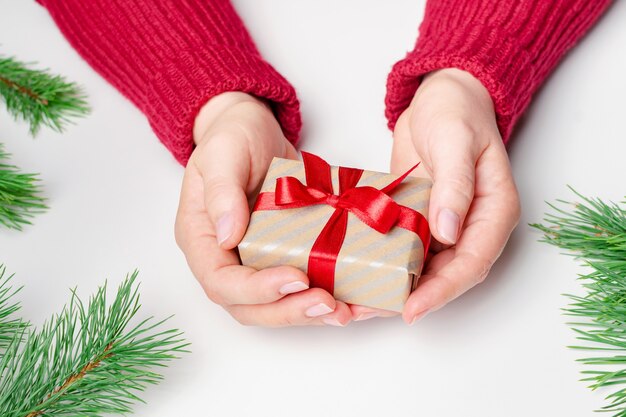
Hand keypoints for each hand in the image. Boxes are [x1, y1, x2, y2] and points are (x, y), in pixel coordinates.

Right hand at [175, 92, 351, 326]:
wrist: (256, 130)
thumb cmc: (232, 137)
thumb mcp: (223, 153)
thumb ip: (222, 190)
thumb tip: (228, 234)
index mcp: (203, 238)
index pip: (222, 282)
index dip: (257, 291)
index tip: (296, 278)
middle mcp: (228, 258)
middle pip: (251, 306)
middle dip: (291, 311)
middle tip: (329, 305)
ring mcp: (258, 259)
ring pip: (279, 304)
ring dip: (313, 313)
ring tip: (349, 311)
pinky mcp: (287, 254)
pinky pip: (304, 285)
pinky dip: (332, 295)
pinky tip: (358, 300)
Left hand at [354, 68, 519, 323]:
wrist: (440, 96)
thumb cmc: (456, 112)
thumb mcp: (455, 142)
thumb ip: (454, 185)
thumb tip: (448, 232)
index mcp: (493, 211)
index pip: (471, 262)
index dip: (443, 290)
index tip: (412, 308)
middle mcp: (471, 225)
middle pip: (446, 275)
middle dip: (413, 297)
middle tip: (373, 312)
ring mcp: (444, 223)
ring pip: (423, 267)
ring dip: (394, 286)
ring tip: (359, 303)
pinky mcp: (419, 216)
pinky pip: (404, 247)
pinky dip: (384, 262)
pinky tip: (358, 271)